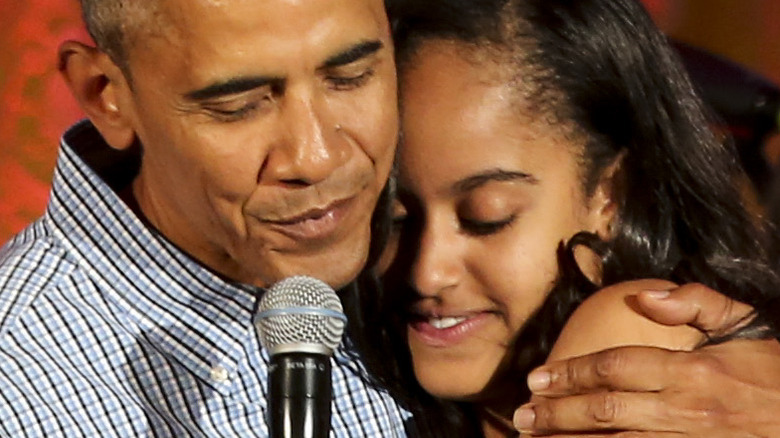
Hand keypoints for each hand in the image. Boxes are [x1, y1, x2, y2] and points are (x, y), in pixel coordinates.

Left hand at [513, 283, 779, 436]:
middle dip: (557, 412)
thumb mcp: (749, 325)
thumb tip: (644, 293)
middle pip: (606, 409)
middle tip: (524, 413)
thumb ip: (696, 304)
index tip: (539, 377)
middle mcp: (686, 408)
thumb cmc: (778, 372)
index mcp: (693, 369)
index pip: (615, 366)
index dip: (571, 372)